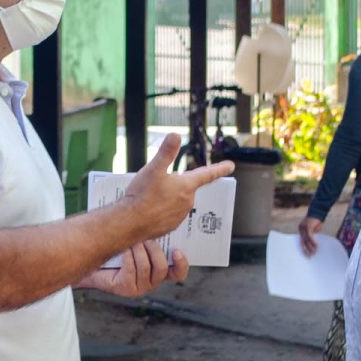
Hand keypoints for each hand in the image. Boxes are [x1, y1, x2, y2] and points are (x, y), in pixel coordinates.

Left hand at [86, 243, 188, 297]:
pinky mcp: (126, 289)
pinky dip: (126, 257)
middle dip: (153, 250)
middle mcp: (152, 282)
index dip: (181, 264)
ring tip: (130, 243)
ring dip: (137, 251)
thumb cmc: (118, 248)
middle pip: (162, 268)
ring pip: (146, 267)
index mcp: (159, 272)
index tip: (176, 250)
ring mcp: (139, 288)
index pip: (178, 274)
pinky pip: (131, 270)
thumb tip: (160, 218)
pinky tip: (122, 251)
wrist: (93, 260)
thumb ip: (151, 236)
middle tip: (144, 239)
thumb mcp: (138, 240)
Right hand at [120, 133, 234, 240]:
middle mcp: (187, 202)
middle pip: (186, 188)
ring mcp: (180, 216)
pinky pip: (169, 214)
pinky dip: (161, 210)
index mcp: (186, 186)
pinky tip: (149, 208)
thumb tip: (175, 135)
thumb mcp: (153, 168)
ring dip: (167, 197)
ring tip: (150, 197)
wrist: (130, 222)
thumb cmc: (142, 195)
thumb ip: (166, 152)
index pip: (207, 174)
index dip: (219, 168)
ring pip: (177, 201)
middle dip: (174, 184)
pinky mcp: (171, 226)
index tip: (231, 166)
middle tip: (155, 185)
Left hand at [298, 215, 322, 255]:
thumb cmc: (317, 220)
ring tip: (314, 253)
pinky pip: (310, 237)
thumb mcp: (314, 229)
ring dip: (311, 247)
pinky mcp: (308, 227)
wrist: (318, 210)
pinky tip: (316, 246)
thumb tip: (313, 243)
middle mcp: (301, 229)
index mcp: (301, 230)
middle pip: (302, 242)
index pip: (301, 241)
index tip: (307, 254)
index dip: (304, 248)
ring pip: (306, 240)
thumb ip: (312, 234)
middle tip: (309, 256)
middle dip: (306, 250)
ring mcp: (304, 228)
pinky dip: (313, 242)